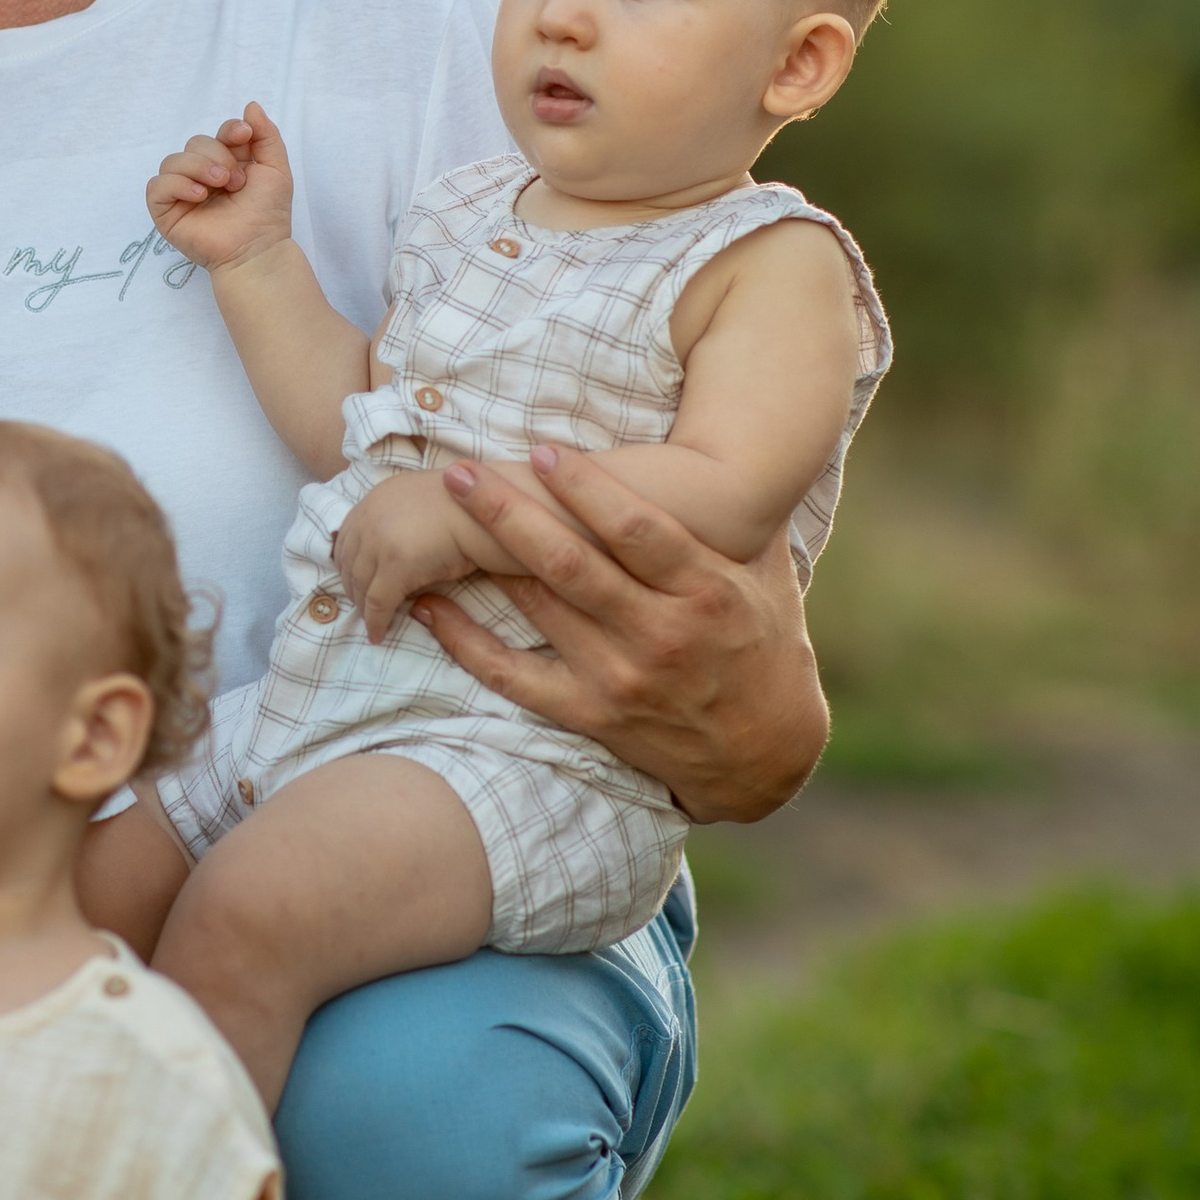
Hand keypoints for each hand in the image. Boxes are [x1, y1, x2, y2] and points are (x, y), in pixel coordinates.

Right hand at [146, 103, 296, 271]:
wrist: (258, 247)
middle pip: (194, 143)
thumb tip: (250, 104)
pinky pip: (157, 186)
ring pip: (172, 160)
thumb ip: (266, 135)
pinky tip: (199, 197)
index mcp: (225, 163)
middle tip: (236, 182)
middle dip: (217, 155)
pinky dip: (177, 185)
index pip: (217, 134)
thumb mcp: (276, 168)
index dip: (229, 130)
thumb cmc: (268, 213)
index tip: (244, 136)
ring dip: (198, 168)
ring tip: (219, 188)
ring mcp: (181, 193)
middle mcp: (201, 176)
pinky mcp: (166, 212)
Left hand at [331, 472, 501, 634]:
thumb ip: (402, 524)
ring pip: (361, 584)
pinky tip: (379, 635)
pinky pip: (378, 602)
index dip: (347, 565)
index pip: (347, 537)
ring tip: (372, 624)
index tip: (354, 585)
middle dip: (352, 588)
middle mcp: (372, 514)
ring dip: (363, 608)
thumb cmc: (473, 510)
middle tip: (362, 610)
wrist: (497, 509)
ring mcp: (382, 538)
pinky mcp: (397, 563)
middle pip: (348, 562)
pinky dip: (376, 621)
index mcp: (377, 498)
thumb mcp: (425, 508)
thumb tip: (392, 556)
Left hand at [410, 445, 828, 823]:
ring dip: (484, 564)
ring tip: (437, 519)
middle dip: (510, 515)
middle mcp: (662, 634)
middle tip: (461, 473)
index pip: (638, 530)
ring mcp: (623, 679)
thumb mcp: (770, 579)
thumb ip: (742, 519)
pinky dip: (465, 642)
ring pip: (541, 611)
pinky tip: (429, 607)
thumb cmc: (765, 649)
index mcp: (706, 591)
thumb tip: (738, 443)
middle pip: (573, 564)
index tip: (546, 452)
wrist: (764, 756)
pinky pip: (514, 676)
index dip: (588, 489)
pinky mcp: (593, 715)